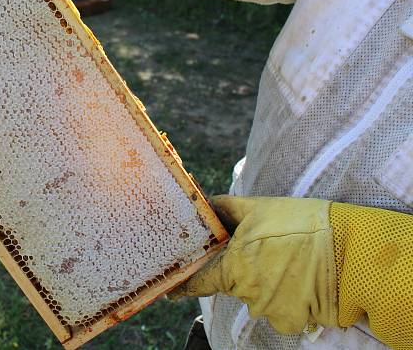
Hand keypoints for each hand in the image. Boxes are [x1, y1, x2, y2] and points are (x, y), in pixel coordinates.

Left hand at [169, 196, 338, 333]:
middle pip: (233, 284)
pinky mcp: (291, 320)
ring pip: (257, 296)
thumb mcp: (259, 207)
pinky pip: (279, 310)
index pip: (199, 282)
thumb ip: (226, 208)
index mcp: (234, 266)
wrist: (351, 250)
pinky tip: (300, 278)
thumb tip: (206, 204)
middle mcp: (247, 292)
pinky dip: (286, 297)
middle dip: (241, 270)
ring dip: (266, 282)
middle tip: (262, 251)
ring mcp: (269, 309)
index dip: (184, 285)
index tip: (171, 290)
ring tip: (288, 260)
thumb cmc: (302, 224)